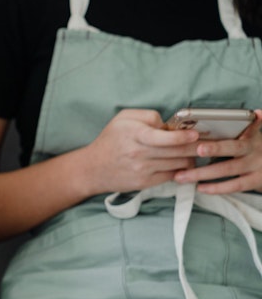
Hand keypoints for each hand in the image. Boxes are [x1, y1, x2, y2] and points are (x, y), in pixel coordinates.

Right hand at [76, 109, 198, 193]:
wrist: (92, 168)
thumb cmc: (110, 140)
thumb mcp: (123, 118)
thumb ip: (148, 116)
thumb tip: (169, 125)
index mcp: (134, 134)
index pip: (165, 137)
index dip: (183, 136)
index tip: (195, 134)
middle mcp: (139, 153)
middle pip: (177, 151)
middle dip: (194, 146)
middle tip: (206, 143)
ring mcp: (142, 169)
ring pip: (178, 164)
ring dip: (189, 158)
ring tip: (194, 152)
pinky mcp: (144, 183)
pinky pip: (171, 176)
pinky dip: (180, 170)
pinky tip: (181, 164)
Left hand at [174, 109, 261, 193]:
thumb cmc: (249, 150)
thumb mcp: (247, 138)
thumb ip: (237, 130)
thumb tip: (213, 122)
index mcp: (250, 135)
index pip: (252, 125)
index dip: (256, 119)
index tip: (255, 114)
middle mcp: (255, 149)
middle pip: (234, 147)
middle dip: (216, 148)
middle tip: (198, 149)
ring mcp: (256, 166)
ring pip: (228, 168)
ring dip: (202, 173)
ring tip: (181, 176)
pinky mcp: (255, 181)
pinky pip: (234, 185)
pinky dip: (215, 188)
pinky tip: (199, 187)